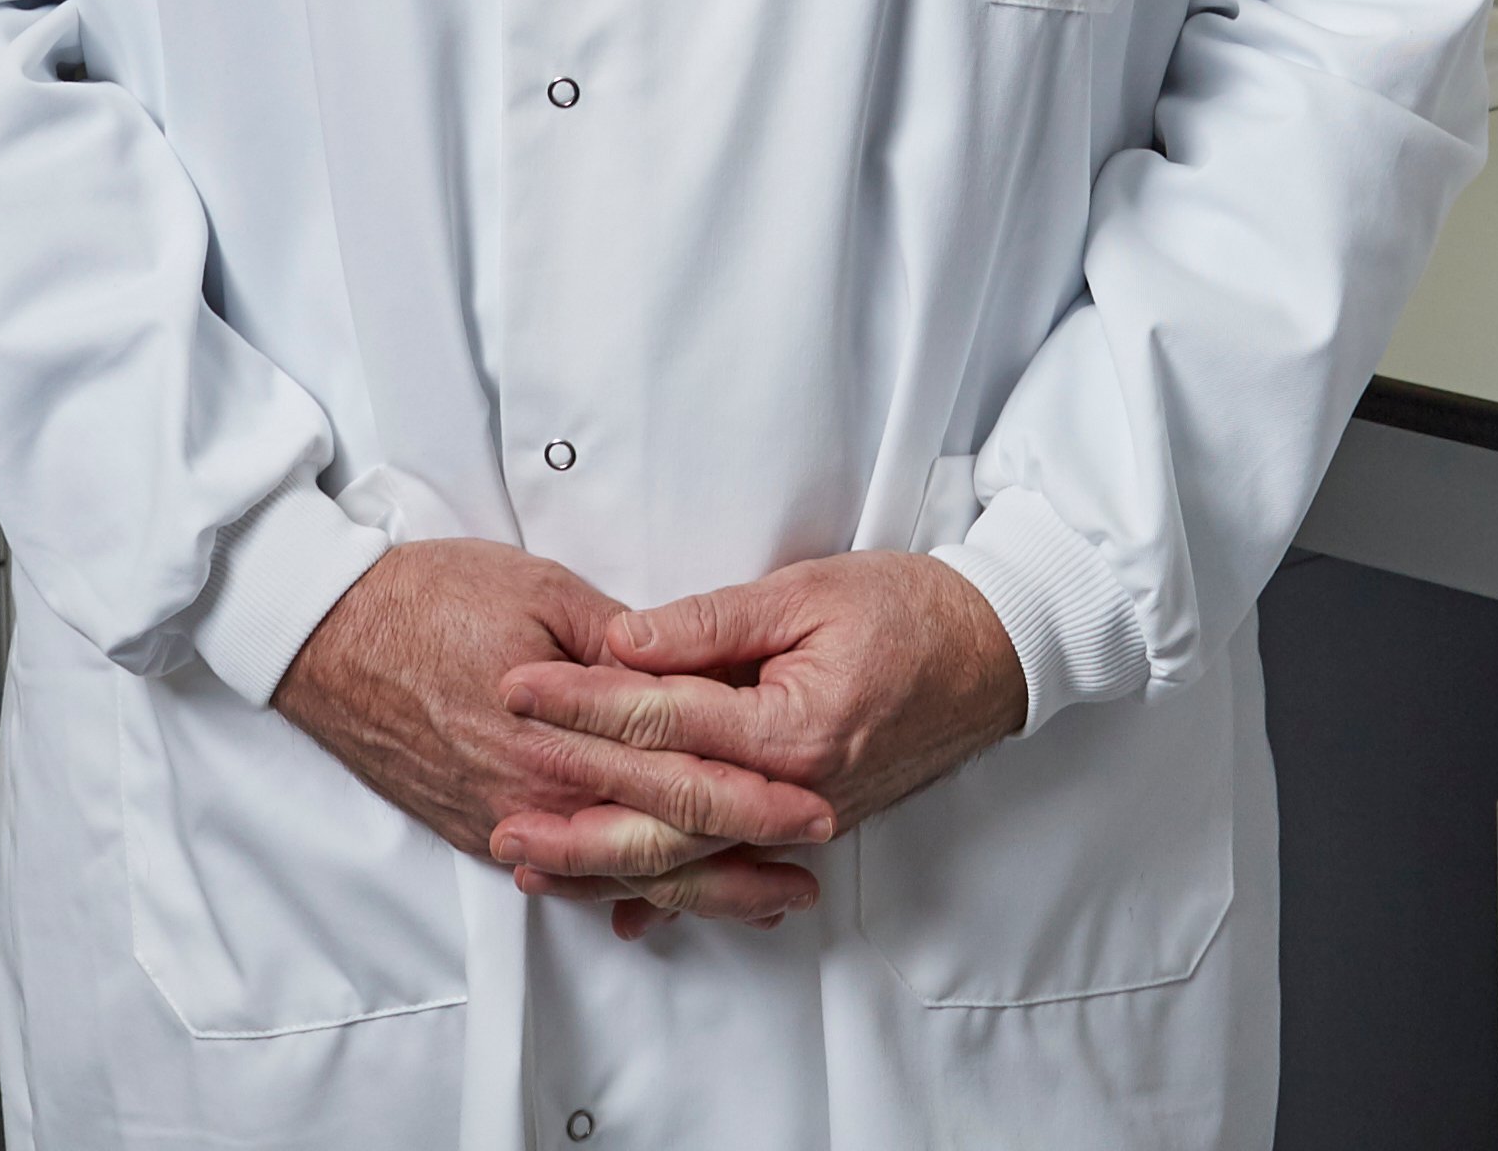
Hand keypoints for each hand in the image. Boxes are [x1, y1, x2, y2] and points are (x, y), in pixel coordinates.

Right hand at [272, 539, 835, 902]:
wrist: (326, 636)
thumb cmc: (429, 597)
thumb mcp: (541, 593)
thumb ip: (622, 647)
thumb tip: (686, 677)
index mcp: (560, 736)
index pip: (678, 778)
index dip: (752, 798)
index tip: (812, 808)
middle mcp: (535, 796)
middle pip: (659, 843)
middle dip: (742, 858)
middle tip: (809, 865)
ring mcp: (503, 821)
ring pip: (617, 873)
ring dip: (695, 890)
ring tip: (761, 899)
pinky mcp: (477, 829)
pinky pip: (564, 877)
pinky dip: (620, 892)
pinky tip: (658, 901)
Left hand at [493, 552, 1027, 937]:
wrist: (996, 652)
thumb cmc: (910, 609)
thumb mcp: (807, 591)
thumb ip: (710, 623)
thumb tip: (623, 641)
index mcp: (793, 726)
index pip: (664, 722)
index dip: (584, 705)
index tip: (520, 689)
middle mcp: (796, 792)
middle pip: (665, 814)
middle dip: (574, 809)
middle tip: (501, 802)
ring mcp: (805, 820)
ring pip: (690, 859)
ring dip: (606, 863)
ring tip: (533, 861)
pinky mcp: (810, 825)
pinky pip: (731, 871)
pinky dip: (674, 892)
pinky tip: (621, 906)